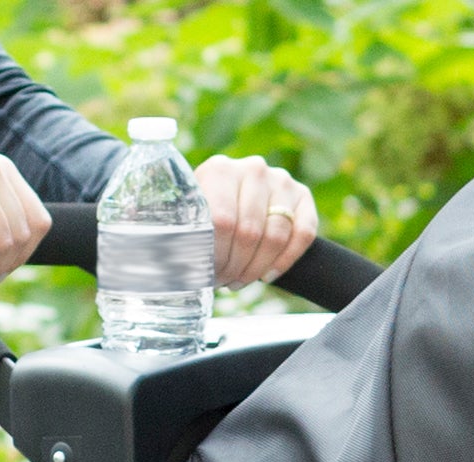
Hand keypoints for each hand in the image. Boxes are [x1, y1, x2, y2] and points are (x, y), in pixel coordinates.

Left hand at [195, 153, 319, 286]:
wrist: (231, 197)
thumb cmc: (205, 213)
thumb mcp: (188, 215)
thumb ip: (182, 232)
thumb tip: (171, 261)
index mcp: (220, 170)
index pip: (222, 221)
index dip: (217, 255)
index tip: (210, 275)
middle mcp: (253, 169)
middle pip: (250, 231)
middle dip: (236, 266)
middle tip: (225, 281)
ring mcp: (281, 181)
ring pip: (276, 236)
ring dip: (257, 267)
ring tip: (241, 279)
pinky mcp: (302, 196)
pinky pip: (303, 234)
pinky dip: (285, 261)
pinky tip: (267, 274)